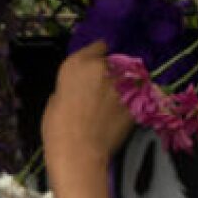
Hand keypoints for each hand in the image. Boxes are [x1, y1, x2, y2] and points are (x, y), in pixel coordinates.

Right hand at [42, 42, 134, 165]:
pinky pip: (139, 97)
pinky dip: (135, 102)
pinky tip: (126, 112)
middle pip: (117, 61)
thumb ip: (75, 83)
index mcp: (78, 62)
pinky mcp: (137, 102)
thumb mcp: (58, 95)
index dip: (101, 56)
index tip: (102, 63)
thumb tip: (83, 86)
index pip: (99, 46)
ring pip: (131, 78)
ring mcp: (123, 84)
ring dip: (127, 86)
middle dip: (115, 71)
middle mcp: (103, 67)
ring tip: (120, 100)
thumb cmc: (58, 127)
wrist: (78, 151)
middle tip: (109, 87)